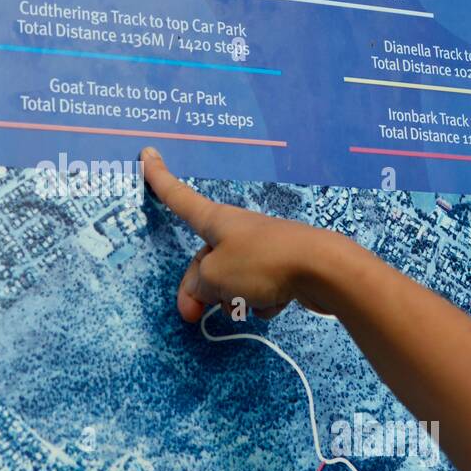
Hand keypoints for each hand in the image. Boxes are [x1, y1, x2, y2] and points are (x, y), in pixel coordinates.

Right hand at [140, 147, 345, 322]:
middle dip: (197, 290)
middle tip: (192, 317)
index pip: (178, 197)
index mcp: (215, 221)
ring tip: (248, 302)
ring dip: (233, 298)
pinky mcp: (281, 269)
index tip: (146, 154)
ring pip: (230, 280)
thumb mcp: (215, 277)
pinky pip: (257, 290)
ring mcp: (259, 250)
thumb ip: (199, 286)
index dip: (159, 179)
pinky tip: (274, 302)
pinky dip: (261, 301)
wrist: (323, 269)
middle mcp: (235, 231)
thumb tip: (203, 293)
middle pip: (203, 261)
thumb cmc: (262, 263)